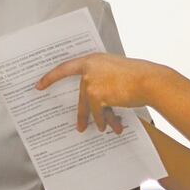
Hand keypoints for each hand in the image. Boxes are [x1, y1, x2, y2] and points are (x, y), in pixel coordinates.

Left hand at [37, 53, 157, 133]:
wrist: (149, 80)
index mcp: (92, 60)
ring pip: (89, 106)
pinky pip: (98, 113)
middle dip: (82, 114)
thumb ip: (103, 78)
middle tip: (79, 126)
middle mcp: (89, 70)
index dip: (51, 77)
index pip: (65, 67)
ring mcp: (91, 82)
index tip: (39, 85)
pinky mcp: (97, 95)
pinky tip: (110, 127)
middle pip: (81, 95)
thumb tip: (97, 100)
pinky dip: (105, 120)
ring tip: (101, 129)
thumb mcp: (116, 71)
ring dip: (97, 119)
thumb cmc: (138, 76)